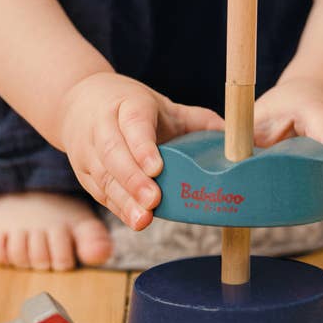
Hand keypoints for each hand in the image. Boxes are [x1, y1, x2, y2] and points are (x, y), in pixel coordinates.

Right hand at [59, 72, 223, 230]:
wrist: (80, 102)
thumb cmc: (131, 106)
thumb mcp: (163, 106)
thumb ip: (199, 121)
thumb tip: (243, 139)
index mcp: (127, 105)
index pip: (133, 123)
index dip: (142, 146)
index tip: (157, 167)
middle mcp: (103, 126)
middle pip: (114, 153)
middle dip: (133, 179)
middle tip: (153, 200)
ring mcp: (89, 151)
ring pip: (104, 176)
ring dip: (123, 200)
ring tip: (143, 219)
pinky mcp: (84, 172)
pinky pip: (100, 192)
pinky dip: (117, 207)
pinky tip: (134, 219)